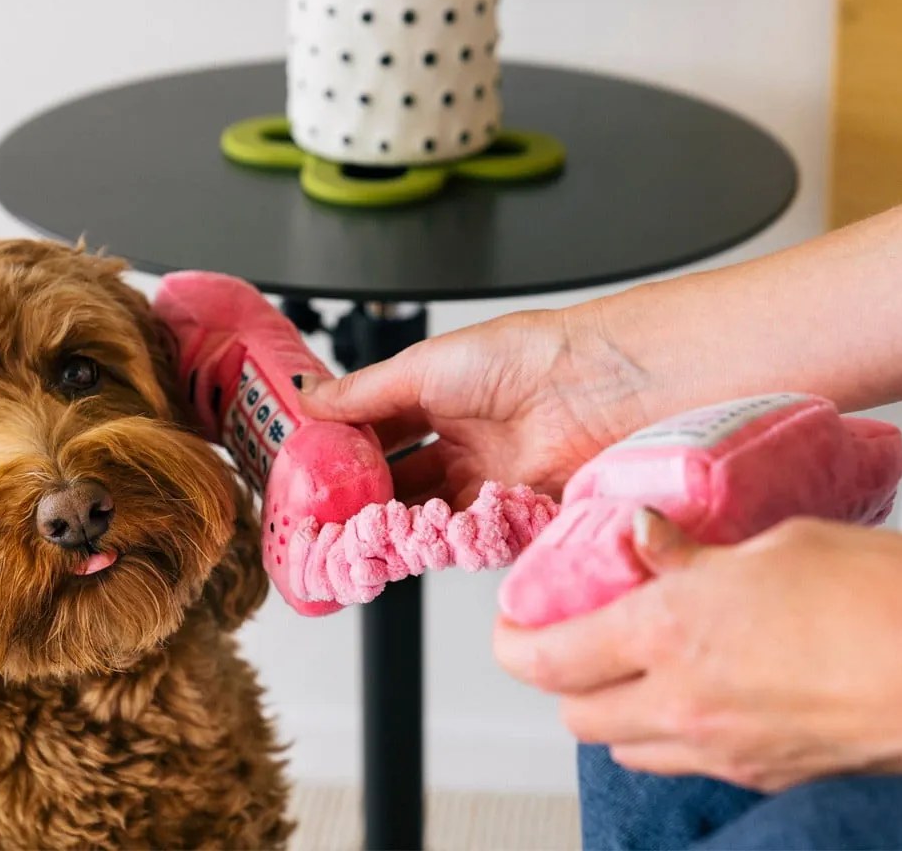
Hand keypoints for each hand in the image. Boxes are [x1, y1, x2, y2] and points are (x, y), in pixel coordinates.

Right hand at [298, 306, 648, 507]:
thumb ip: (364, 392)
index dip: (347, 453)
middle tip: (326, 517)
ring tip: (356, 536)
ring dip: (394, 524)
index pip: (381, 432)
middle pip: (401, 478)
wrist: (595, 386)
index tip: (312, 474)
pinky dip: (434, 542)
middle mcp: (463, 439)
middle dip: (365, 498)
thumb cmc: (519, 357)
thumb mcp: (423, 367)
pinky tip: (407, 544)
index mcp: (439, 396)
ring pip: (427, 511)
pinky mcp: (511, 509)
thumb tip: (307, 393)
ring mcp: (487, 476)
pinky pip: (464, 534)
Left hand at [494, 512, 901, 791]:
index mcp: (670, 634)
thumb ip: (689, 550)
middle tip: (564, 638)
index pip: (550, 657)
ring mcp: (722, 748)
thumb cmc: (869, 593)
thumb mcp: (766, 544)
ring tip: (622, 662)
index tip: (508, 626)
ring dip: (606, 707)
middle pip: (575, 713)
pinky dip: (662, 732)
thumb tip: (644, 536)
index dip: (512, 644)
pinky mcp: (763, 774)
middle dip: (555, 678)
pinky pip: (682, 762)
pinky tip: (687, 691)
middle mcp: (683, 703)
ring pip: (624, 746)